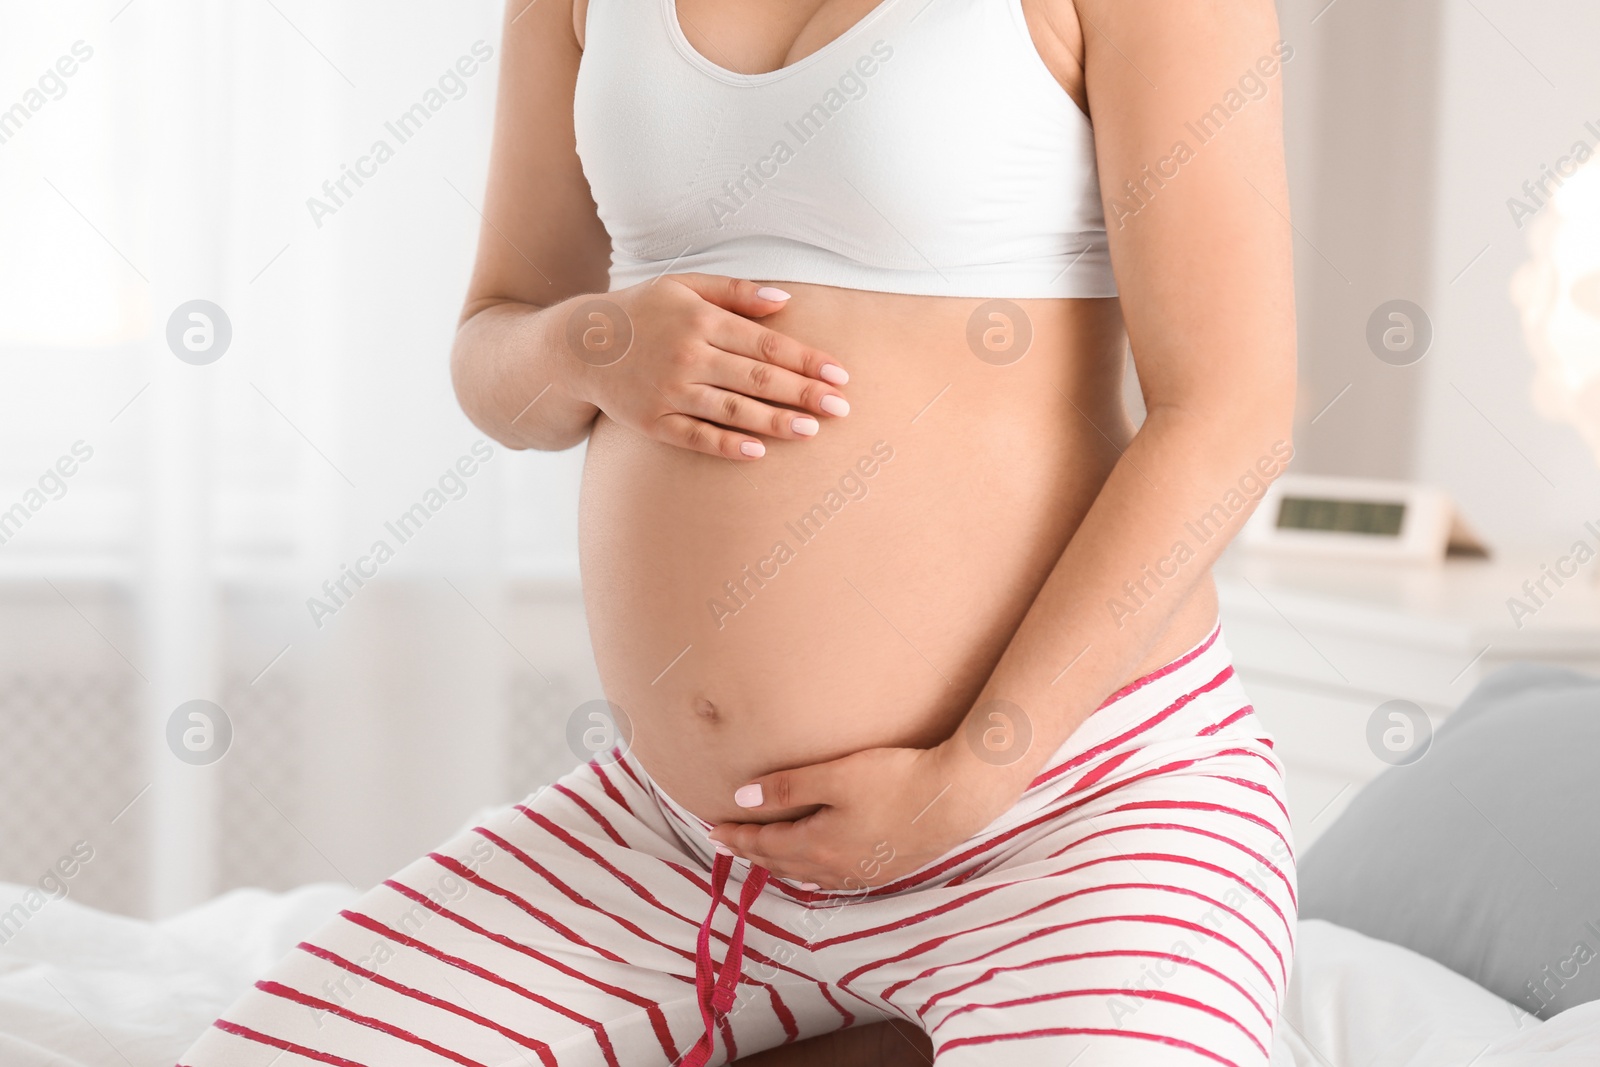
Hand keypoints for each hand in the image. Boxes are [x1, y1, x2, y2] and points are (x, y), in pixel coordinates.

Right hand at [562, 274, 850, 459]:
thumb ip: (735, 292)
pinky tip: (759, 452)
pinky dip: (727, 445)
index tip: (839, 375)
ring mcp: (669, 392)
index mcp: (700, 319)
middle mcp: (687, 356)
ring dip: (775, 422)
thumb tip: (785, 301)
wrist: (579, 346)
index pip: (765, 343)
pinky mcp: (652, 422)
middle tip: (842, 408)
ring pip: (732, 410)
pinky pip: (696, 437)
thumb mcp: (684, 286)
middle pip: (756, 378)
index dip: (805, 360)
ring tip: (812, 431)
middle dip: (802, 393)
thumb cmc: (642, 312)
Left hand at [706, 740, 1019, 890]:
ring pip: (805, 874)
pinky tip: (812, 870)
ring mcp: (860, 873)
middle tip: (727, 844)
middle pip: (780, 862)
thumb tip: (741, 799)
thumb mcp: (835, 776)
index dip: (736, 836)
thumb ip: (787, 787)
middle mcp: (834, 868)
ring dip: (778, 865)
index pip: (763, 844)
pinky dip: (809, 873)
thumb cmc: (895, 780)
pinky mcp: (883, 869)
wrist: (953, 799)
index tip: (712, 828)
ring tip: (761, 858)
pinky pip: (831, 879)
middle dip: (751, 852)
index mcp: (817, 846)